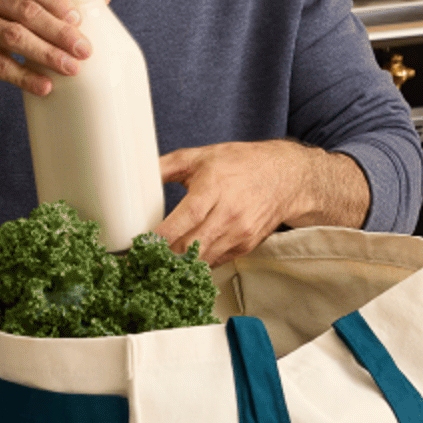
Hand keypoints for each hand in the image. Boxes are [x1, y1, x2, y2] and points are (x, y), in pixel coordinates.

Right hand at [0, 0, 89, 167]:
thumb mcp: (12, 7)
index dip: (57, 0)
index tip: (80, 20)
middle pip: (25, 10)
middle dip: (59, 31)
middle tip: (84, 50)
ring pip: (13, 37)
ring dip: (47, 55)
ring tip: (71, 69)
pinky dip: (25, 77)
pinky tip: (44, 87)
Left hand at [154, 140, 368, 265]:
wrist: (285, 177)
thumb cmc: (242, 164)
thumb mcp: (201, 156)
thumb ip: (166, 166)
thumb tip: (136, 174)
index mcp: (214, 188)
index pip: (184, 220)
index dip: (160, 238)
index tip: (139, 246)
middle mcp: (228, 214)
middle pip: (190, 248)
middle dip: (162, 258)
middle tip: (141, 261)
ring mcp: (239, 234)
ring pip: (200, 262)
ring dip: (177, 266)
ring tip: (156, 266)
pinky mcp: (244, 248)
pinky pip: (213, 263)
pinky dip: (196, 264)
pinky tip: (181, 261)